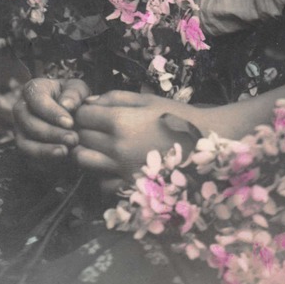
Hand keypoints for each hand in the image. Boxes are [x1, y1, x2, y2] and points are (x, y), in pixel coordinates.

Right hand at [13, 76, 90, 162]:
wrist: (73, 116)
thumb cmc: (74, 98)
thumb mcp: (78, 89)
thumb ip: (74, 94)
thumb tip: (66, 105)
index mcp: (33, 90)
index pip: (36, 99)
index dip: (52, 112)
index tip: (70, 123)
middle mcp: (21, 110)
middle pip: (29, 123)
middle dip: (51, 134)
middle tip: (73, 139)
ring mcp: (20, 132)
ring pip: (25, 145)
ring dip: (45, 151)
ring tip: (66, 152)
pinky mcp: (25, 150)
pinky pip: (29, 161)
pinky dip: (45, 163)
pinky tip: (63, 163)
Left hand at [73, 91, 198, 179]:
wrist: (203, 143)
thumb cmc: (176, 116)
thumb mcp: (147, 100)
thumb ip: (115, 98)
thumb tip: (89, 102)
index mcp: (121, 121)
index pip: (82, 116)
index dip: (83, 112)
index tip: (91, 112)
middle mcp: (116, 146)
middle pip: (81, 137)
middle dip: (83, 130)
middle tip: (95, 128)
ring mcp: (121, 168)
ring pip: (84, 161)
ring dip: (86, 152)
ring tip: (100, 147)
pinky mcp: (129, 185)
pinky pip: (102, 182)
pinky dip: (102, 174)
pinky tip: (113, 166)